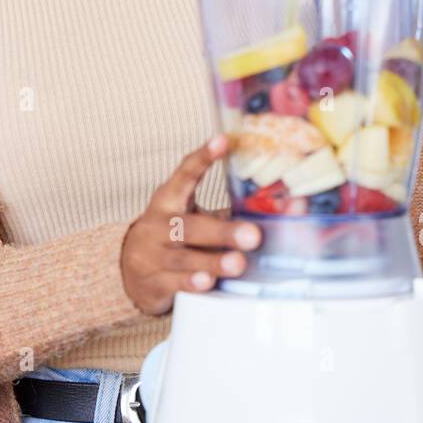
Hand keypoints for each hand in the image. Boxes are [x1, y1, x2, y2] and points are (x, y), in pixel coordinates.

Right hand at [120, 133, 260, 313]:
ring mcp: (153, 254)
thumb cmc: (174, 238)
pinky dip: (192, 281)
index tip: (223, 141)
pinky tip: (207, 281)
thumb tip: (293, 206)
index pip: (185, 174)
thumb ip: (231, 214)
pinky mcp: (154, 282)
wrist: (129, 272)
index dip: (203, 158)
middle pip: (190, 225)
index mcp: (169, 200)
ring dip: (213, 260)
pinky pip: (175, 282)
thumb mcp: (194, 219)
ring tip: (238, 263)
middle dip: (222, 231)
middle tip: (252, 234)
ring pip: (184, 257)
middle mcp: (159, 224)